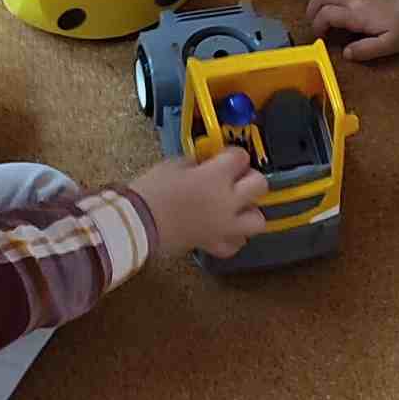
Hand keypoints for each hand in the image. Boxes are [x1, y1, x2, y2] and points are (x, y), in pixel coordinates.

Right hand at [131, 147, 268, 258]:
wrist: (137, 223)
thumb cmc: (151, 190)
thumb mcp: (174, 165)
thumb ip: (198, 163)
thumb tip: (207, 165)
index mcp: (216, 176)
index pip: (240, 156)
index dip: (232, 155)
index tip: (223, 156)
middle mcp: (228, 201)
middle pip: (260, 185)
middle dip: (250, 179)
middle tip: (234, 179)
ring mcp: (224, 226)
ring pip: (258, 221)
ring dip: (249, 211)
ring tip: (234, 207)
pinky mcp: (213, 244)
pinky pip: (235, 244)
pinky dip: (232, 236)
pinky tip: (221, 228)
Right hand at [306, 0, 398, 60]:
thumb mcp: (390, 45)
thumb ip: (366, 50)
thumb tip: (346, 53)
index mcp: (358, 14)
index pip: (327, 14)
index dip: (318, 26)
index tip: (321, 37)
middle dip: (312, 10)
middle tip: (315, 24)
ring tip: (319, 13)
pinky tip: (332, 2)